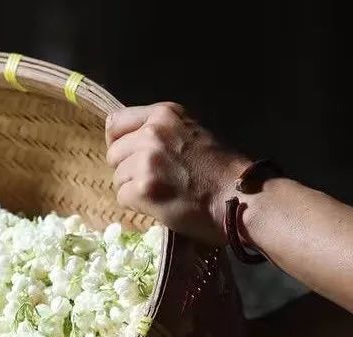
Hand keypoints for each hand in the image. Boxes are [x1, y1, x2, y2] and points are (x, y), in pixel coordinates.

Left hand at [105, 103, 249, 245]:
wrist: (239, 197)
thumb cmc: (219, 170)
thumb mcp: (191, 132)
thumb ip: (161, 132)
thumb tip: (129, 140)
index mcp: (164, 114)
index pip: (116, 122)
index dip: (118, 141)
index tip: (127, 154)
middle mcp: (152, 132)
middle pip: (113, 153)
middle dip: (126, 169)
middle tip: (152, 179)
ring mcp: (146, 160)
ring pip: (117, 178)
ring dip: (133, 188)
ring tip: (161, 192)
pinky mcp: (143, 188)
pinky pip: (122, 198)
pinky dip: (137, 205)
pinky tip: (159, 204)